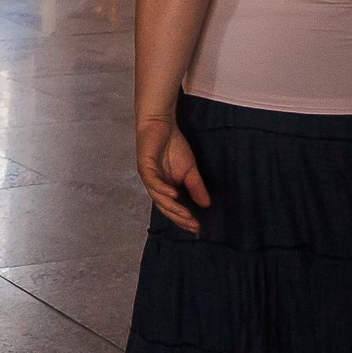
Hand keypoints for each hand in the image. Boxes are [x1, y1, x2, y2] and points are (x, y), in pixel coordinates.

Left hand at [135, 116, 209, 235]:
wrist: (161, 124)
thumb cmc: (173, 145)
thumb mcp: (190, 170)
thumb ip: (196, 187)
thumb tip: (206, 205)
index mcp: (163, 187)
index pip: (172, 208)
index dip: (183, 219)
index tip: (197, 228)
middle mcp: (154, 185)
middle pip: (164, 207)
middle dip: (179, 218)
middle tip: (193, 226)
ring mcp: (148, 177)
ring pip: (158, 197)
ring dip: (172, 207)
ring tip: (186, 215)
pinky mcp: (144, 166)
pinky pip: (153, 182)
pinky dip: (162, 189)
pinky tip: (174, 195)